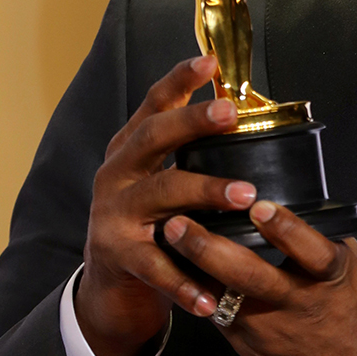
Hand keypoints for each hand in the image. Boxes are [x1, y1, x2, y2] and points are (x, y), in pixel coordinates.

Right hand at [75, 56, 253, 355]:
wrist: (110, 285)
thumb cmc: (152, 220)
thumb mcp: (163, 177)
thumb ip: (192, 150)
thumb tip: (245, 112)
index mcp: (131, 149)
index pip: (153, 104)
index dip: (179, 80)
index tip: (209, 61)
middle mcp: (117, 174)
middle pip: (152, 139)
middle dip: (191, 123)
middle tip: (230, 114)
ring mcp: (113, 214)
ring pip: (161, 195)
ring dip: (205, 192)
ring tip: (246, 195)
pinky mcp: (118, 256)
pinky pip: (157, 267)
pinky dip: (187, 282)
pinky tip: (214, 294)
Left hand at [163, 203, 356, 355]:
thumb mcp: (353, 273)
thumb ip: (324, 241)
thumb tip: (293, 206)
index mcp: (332, 277)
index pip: (310, 249)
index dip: (284, 227)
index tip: (259, 206)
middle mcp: (300, 301)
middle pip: (250, 274)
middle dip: (209, 246)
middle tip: (180, 223)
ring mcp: (273, 328)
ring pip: (224, 296)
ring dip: (192, 269)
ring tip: (169, 241)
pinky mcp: (252, 348)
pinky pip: (219, 316)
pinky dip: (199, 292)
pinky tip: (178, 271)